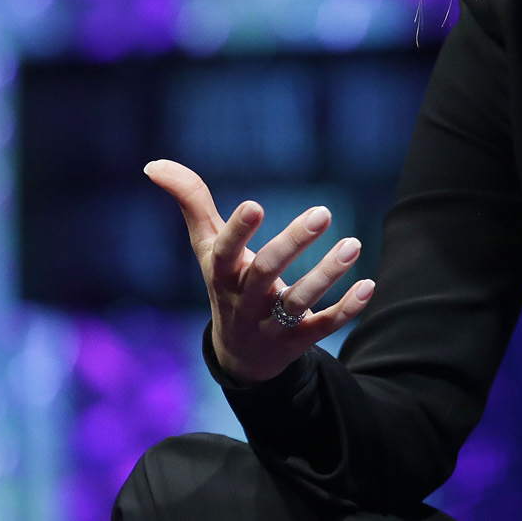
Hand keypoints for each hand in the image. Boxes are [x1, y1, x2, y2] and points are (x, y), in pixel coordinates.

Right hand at [145, 159, 375, 384]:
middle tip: (323, 211)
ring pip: (298, 302)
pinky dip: (347, 308)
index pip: (224, 252)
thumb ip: (191, 203)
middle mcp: (244, 301)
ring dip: (326, 274)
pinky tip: (369, 285)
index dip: (237, 232)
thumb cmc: (226, 283)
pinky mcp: (298, 342)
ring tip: (353, 244)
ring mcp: (271, 324)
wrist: (239, 356)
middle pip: (266, 273)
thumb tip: (153, 164)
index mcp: (222, 274)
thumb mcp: (207, 247)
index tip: (254, 204)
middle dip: (293, 243)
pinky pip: (323, 327)